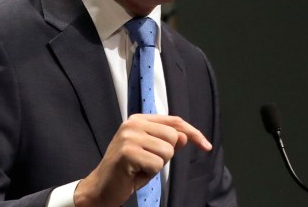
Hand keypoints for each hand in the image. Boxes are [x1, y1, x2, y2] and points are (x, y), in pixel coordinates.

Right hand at [73, 114, 211, 206]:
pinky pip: (156, 164)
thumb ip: (168, 142)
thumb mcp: (152, 153)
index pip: (175, 122)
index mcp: (139, 120)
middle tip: (147, 163)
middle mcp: (133, 124)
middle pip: (173, 137)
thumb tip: (184, 136)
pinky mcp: (128, 152)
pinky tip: (135, 173)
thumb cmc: (127, 171)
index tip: (206, 146)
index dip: (194, 133)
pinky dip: (150, 173)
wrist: (101, 188)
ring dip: (157, 165)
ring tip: (140, 167)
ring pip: (167, 151)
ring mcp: (129, 136)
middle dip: (166, 156)